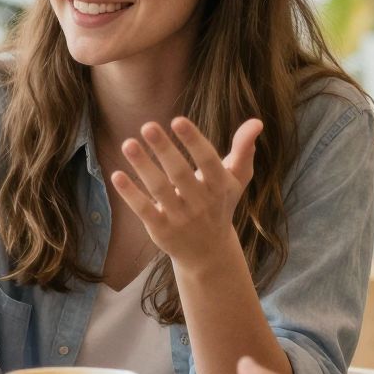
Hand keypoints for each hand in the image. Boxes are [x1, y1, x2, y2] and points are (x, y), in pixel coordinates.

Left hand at [110, 116, 259, 270]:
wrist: (209, 253)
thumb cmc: (220, 205)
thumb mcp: (236, 180)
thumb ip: (244, 150)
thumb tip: (257, 122)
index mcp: (219, 186)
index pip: (207, 160)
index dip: (193, 141)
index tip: (177, 120)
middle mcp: (201, 202)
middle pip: (180, 173)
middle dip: (164, 149)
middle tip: (147, 125)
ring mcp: (180, 218)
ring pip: (159, 190)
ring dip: (143, 166)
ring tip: (128, 143)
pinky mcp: (161, 230)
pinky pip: (144, 210)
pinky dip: (130, 194)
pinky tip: (116, 175)